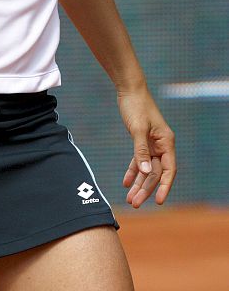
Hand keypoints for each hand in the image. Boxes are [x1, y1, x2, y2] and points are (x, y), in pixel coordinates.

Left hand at [118, 86, 175, 207]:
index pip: (168, 170)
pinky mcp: (141, 141)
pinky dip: (132, 171)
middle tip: (135, 203)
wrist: (129, 90)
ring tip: (130, 199)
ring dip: (139, 184)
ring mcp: (151, 144)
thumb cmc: (136, 106)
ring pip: (146, 169)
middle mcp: (161, 145)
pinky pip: (138, 161)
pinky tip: (126, 182)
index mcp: (166, 142)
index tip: (159, 201)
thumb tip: (145, 173)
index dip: (165, 187)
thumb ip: (140, 150)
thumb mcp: (138, 128)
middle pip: (155, 173)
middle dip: (146, 189)